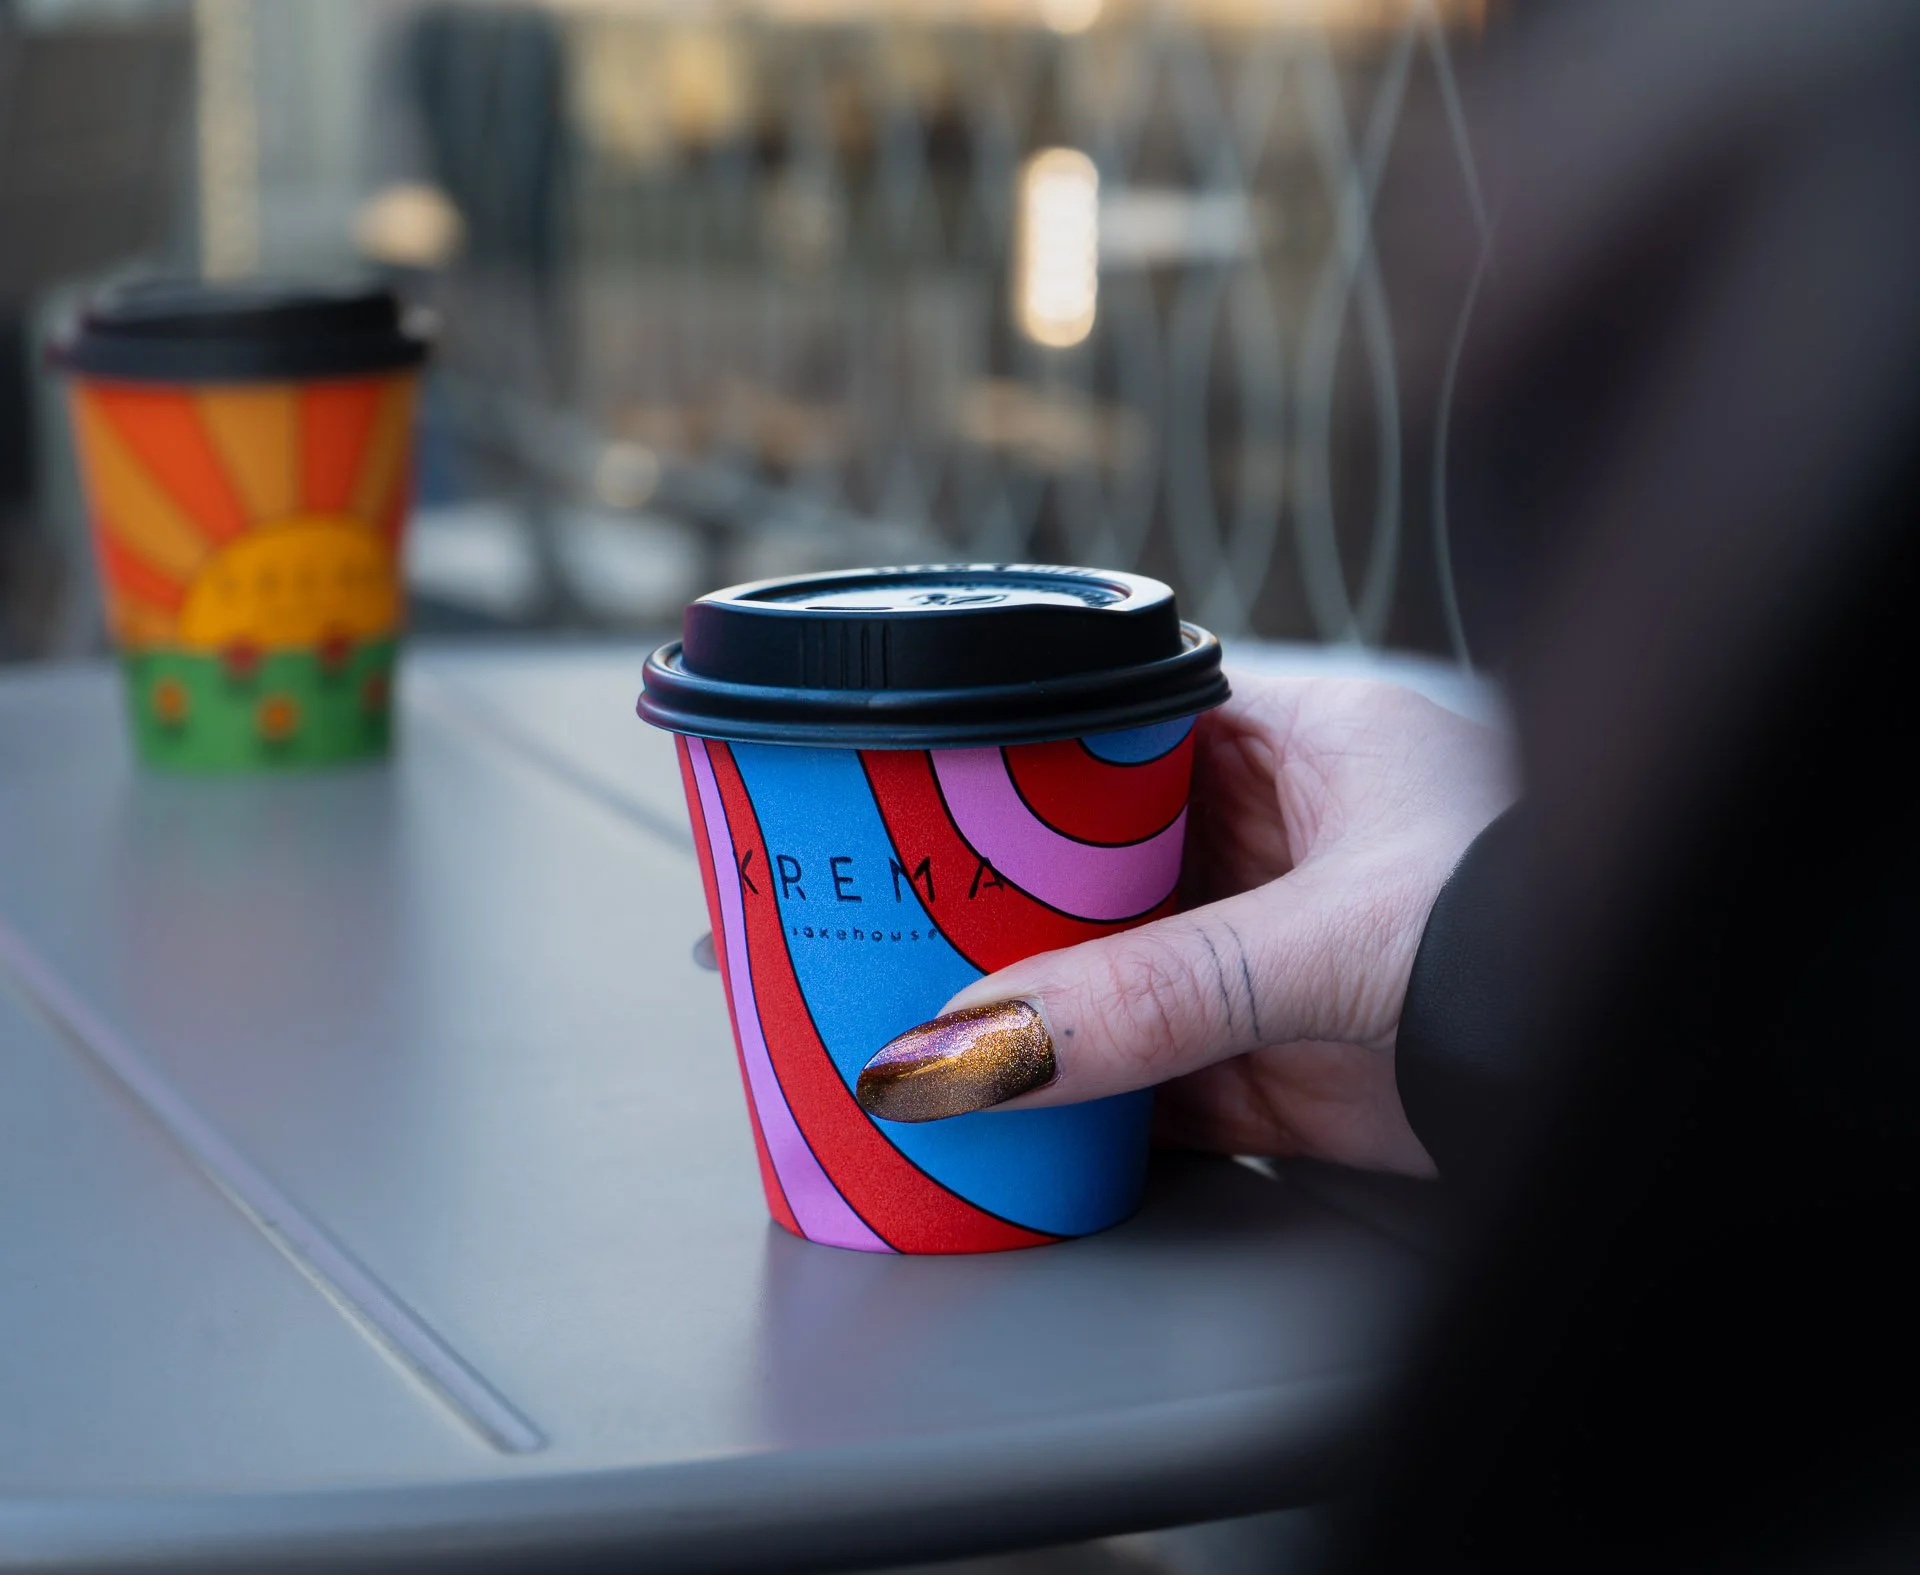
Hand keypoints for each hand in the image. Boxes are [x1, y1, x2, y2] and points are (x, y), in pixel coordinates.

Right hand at [855, 676, 1515, 1176]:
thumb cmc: (1546, 937)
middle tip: (875, 906)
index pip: (1116, 719)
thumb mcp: (1330, 942)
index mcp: (1304, 741)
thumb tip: (973, 1045)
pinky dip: (1074, 1095)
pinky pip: (1142, 1071)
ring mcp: (1272, 952)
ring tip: (899, 1006)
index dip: (1012, 749)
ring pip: (1108, 967)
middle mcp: (1279, 837)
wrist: (1649, 1095)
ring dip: (1023, 997)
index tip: (910, 784)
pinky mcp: (1276, 1062)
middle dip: (994, 887)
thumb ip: (1150, 994)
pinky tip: (996, 1103)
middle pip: (1091, 853)